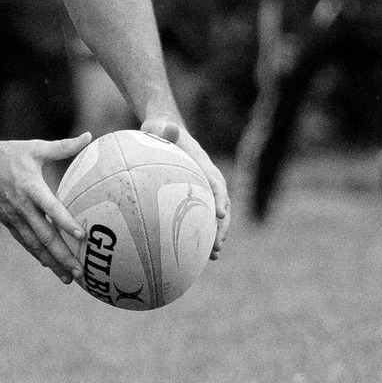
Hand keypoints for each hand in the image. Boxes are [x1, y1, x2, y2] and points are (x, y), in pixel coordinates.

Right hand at [0, 133, 91, 283]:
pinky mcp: (8, 222)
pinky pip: (25, 242)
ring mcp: (14, 218)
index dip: (66, 222)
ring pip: (35, 245)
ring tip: (68, 278)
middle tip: (80, 272)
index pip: (52, 208)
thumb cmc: (8, 154)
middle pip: (45, 236)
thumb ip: (64, 146)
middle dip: (63, 256)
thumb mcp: (35, 147)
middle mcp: (23, 207)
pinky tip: (49, 265)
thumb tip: (89, 136)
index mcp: (31, 188)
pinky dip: (38, 255)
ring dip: (52, 262)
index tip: (82, 236)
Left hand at [142, 115, 229, 258]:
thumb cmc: (159, 130)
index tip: (219, 213)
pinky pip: (199, 219)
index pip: (215, 183)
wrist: (162, 130)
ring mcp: (201, 191)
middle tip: (217, 246)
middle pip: (222, 205)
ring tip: (214, 255)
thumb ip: (164, 129)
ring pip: (215, 216)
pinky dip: (199, 235)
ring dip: (216, 235)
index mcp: (202, 164)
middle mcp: (207, 180)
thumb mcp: (158, 127)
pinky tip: (192, 255)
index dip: (219, 198)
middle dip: (223, 226)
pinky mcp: (191, 199)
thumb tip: (168, 128)